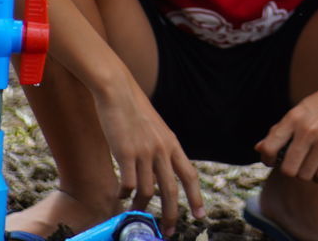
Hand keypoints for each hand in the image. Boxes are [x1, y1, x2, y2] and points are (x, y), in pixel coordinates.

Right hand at [95, 70, 203, 235]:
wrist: (118, 91)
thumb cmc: (134, 108)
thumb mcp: (156, 128)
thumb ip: (161, 147)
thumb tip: (161, 168)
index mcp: (172, 144)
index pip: (189, 175)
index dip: (196, 197)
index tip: (200, 215)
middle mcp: (162, 150)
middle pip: (171, 191)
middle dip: (170, 215)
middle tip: (168, 231)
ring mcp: (145, 152)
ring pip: (148, 191)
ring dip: (141, 207)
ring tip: (135, 214)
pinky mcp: (126, 153)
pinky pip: (128, 184)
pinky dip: (124, 195)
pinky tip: (120, 196)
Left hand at [255, 75, 317, 182]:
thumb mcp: (301, 109)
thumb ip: (280, 129)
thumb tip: (259, 148)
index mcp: (293, 118)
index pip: (269, 147)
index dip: (267, 159)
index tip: (272, 160)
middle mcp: (306, 131)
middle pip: (288, 170)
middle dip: (290, 170)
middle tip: (295, 164)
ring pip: (304, 175)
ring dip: (305, 173)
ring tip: (310, 164)